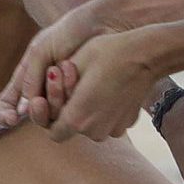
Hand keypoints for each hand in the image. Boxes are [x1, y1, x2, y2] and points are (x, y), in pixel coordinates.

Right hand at [0, 1, 108, 126]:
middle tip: (41, 101)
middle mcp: (46, 88)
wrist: (106, 22)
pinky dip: (72, 101)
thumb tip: (22, 112)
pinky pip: (74, 111)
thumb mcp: (42, 50)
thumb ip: (30, 78)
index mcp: (29, 74)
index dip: (5, 113)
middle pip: (34, 113)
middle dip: (36, 110)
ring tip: (61, 74)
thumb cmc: (71, 31)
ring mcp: (66, 94)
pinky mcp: (85, 98)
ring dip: (54, 101)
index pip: (9, 102)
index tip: (11, 119)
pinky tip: (78, 84)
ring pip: (54, 115)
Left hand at [45, 28, 159, 141]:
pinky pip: (106, 120)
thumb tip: (36, 100)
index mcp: (77, 118)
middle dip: (65, 106)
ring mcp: (113, 128)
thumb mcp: (72, 64)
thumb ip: (51, 89)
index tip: (42, 99)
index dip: (46, 116)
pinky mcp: (126, 122)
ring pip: (88, 124)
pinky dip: (101, 108)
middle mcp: (95, 130)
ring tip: (87, 81)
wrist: (147, 54)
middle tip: (68, 80)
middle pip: (70, 127)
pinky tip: (105, 86)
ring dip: (83, 108)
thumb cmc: (107, 52)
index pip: (53, 130)